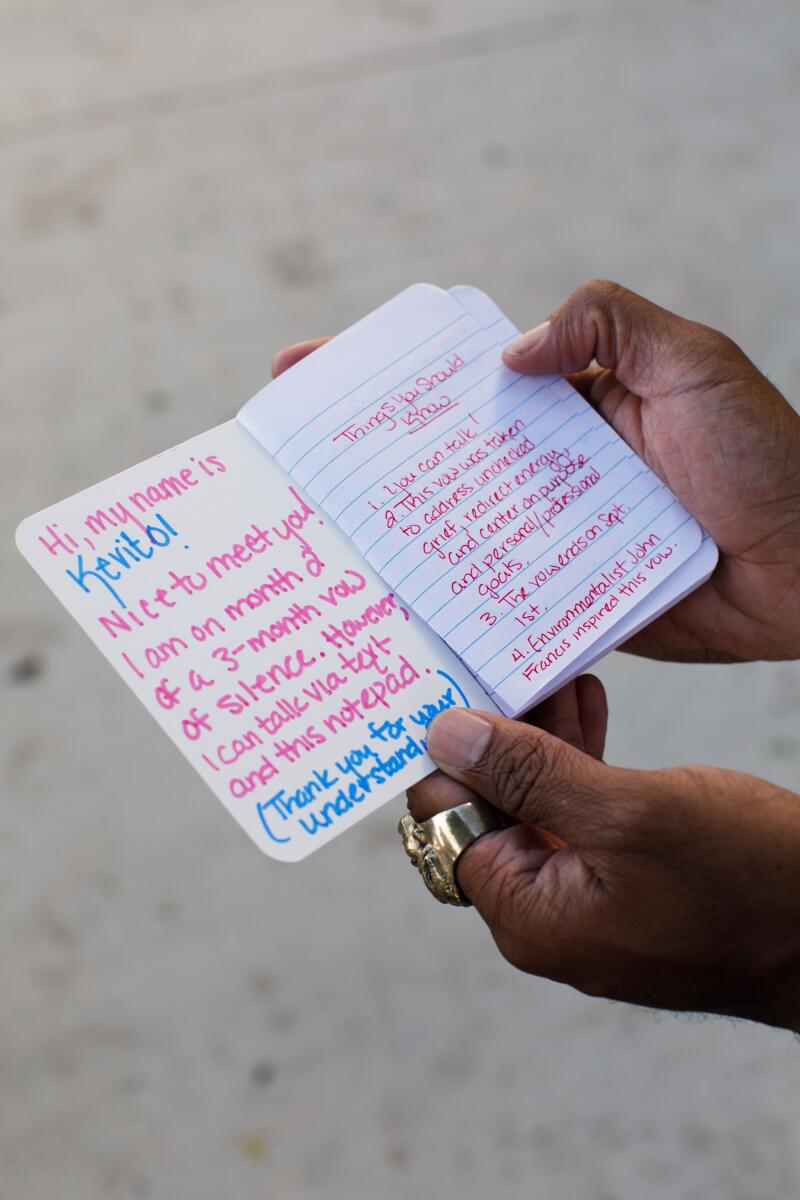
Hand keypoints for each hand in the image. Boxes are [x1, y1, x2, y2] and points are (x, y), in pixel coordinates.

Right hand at [272, 283, 799, 662]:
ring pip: (464, 525)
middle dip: (369, 454)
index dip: (388, 373)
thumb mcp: (692, 359)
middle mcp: (554, 463)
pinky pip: (503, 590)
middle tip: (294, 465)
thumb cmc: (764, 457)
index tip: (309, 370)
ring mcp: (556, 530)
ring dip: (400, 531)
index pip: (463, 374)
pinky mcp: (568, 593)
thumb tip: (513, 353)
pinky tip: (400, 604)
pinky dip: (456, 595)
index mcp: (573, 397)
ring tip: (324, 537)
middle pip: (445, 453)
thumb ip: (608, 323)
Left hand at [407, 704, 799, 1031]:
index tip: (445, 683)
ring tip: (552, 672)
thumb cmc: (746, 881)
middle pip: (491, 810)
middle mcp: (547, 915)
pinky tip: (588, 705)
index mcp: (530, 914)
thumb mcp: (629, 812)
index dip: (445, 752)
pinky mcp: (624, 883)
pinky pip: (581, 816)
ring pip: (538, 804)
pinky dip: (580, 761)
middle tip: (500, 661)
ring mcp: (587, 902)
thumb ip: (531, 774)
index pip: (450, 821)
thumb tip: (446, 737)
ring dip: (542, 739)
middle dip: (498, 735)